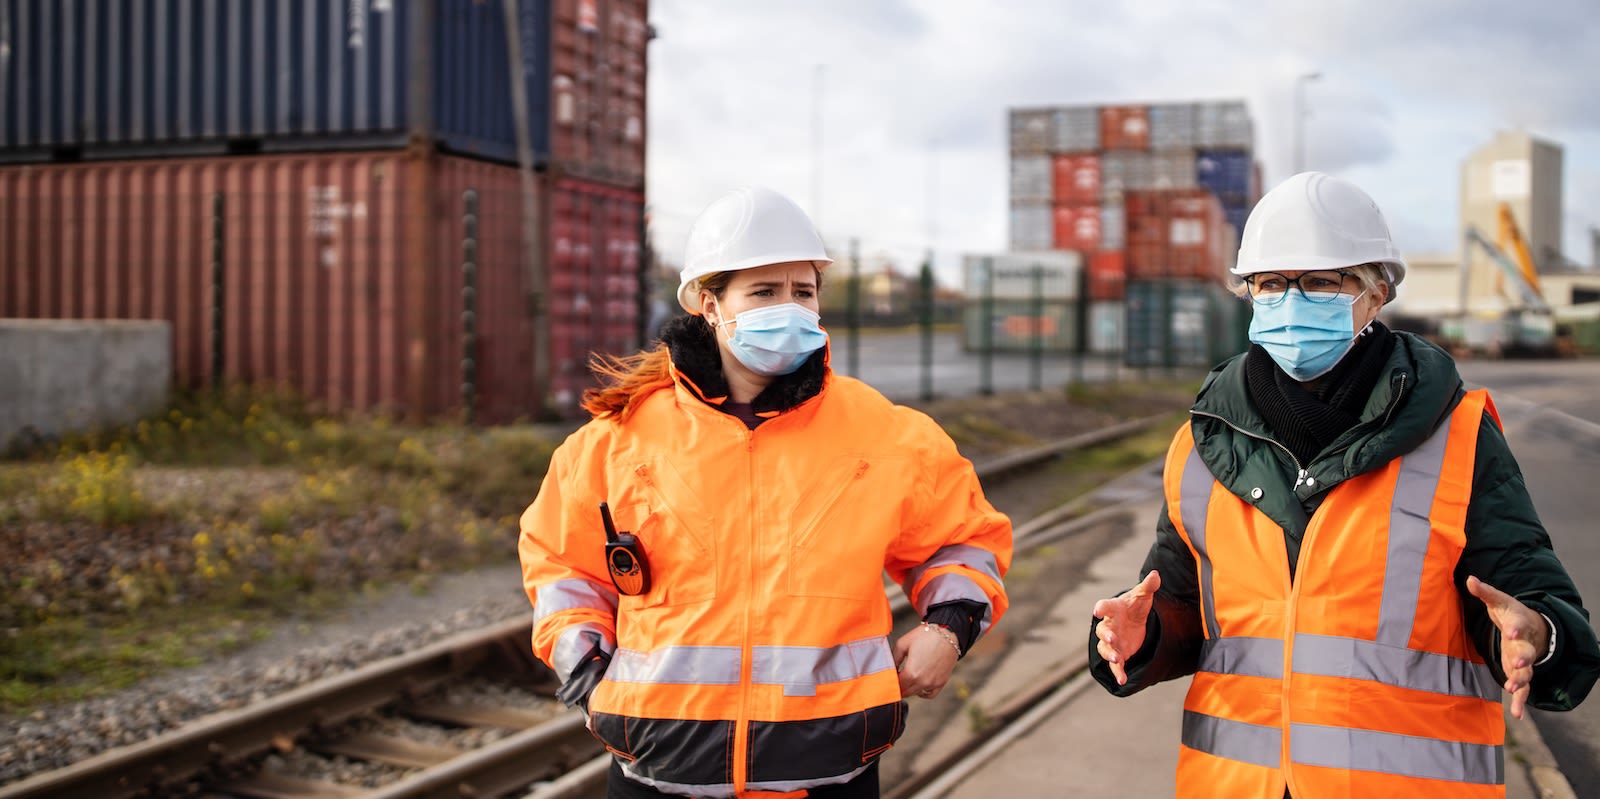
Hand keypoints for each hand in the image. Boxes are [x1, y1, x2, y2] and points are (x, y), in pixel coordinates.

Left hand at [894, 624, 959, 698]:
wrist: (947, 634)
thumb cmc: (926, 636)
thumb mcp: (903, 643)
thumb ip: (893, 658)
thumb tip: (889, 668)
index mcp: (911, 673)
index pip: (897, 685)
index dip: (891, 681)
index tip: (890, 676)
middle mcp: (922, 681)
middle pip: (905, 692)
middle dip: (899, 685)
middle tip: (897, 676)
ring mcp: (933, 684)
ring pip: (916, 693)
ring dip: (909, 688)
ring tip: (908, 678)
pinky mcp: (941, 682)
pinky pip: (929, 695)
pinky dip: (923, 692)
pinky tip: (919, 684)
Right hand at [1092, 571, 1160, 685]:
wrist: (1135, 621)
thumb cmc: (1135, 606)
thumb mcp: (1143, 596)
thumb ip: (1148, 586)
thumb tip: (1155, 574)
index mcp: (1113, 609)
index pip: (1104, 607)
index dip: (1100, 608)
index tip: (1097, 610)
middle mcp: (1108, 626)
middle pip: (1102, 631)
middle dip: (1106, 635)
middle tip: (1112, 639)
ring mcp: (1112, 642)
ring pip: (1105, 649)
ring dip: (1108, 654)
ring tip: (1116, 660)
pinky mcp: (1118, 654)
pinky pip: (1115, 665)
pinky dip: (1117, 672)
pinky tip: (1122, 680)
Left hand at [1467, 575, 1549, 719]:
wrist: (1531, 628)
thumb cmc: (1510, 613)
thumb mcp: (1499, 601)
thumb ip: (1485, 592)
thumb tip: (1469, 579)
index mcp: (1518, 624)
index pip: (1518, 625)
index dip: (1516, 628)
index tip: (1511, 631)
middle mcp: (1523, 644)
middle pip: (1526, 652)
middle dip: (1522, 658)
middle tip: (1517, 663)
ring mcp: (1524, 661)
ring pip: (1526, 673)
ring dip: (1520, 680)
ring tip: (1511, 687)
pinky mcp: (1520, 673)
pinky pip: (1523, 690)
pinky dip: (1521, 701)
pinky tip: (1516, 714)